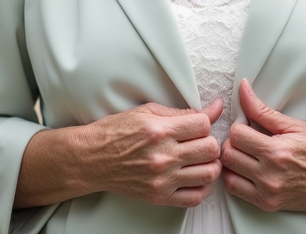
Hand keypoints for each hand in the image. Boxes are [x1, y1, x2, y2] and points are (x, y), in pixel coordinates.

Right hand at [85, 97, 223, 206]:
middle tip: (200, 141)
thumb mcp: (147, 112)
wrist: (92, 158)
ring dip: (209, 164)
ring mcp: (162, 179)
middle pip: (210, 149)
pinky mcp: (159, 196)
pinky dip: (201, 187)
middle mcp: (162, 156)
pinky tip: (193, 177)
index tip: (199, 125)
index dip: (206, 122)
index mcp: (159, 131)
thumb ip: (182, 112)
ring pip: (208, 173)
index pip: (203, 125)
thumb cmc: (115, 133)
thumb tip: (213, 109)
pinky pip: (194, 197)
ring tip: (199, 159)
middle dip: (209, 142)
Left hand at [221, 80, 305, 211]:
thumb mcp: (294, 125)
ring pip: (228, 173)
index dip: (240, 127)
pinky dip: (236, 178)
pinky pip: (237, 191)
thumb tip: (243, 89)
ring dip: (233, 161)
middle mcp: (271, 175)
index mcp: (277, 152)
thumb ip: (263, 110)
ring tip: (246, 154)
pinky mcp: (269, 204)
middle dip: (234, 143)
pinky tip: (247, 169)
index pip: (236, 135)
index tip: (248, 127)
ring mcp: (269, 192)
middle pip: (229, 154)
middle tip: (246, 139)